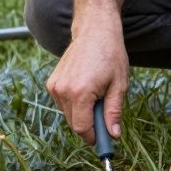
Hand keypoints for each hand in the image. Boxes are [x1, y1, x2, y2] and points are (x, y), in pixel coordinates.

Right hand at [45, 13, 128, 144]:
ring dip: (82, 114)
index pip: (82, 129)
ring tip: (96, 95)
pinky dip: (75, 104)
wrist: (94, 31)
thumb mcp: (119, 85)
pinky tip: (86, 88)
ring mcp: (55, 87)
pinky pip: (64, 105)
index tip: (105, 140)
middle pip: (74, 124)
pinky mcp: (52, 83)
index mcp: (80, 92)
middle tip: (105, 116)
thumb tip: (113, 136)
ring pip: (69, 115)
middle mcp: (63, 91)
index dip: (94, 138)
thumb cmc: (110, 55)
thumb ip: (114, 112)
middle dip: (90, 127)